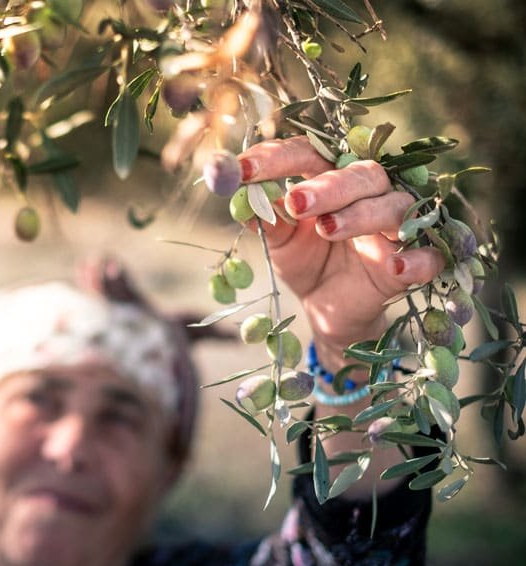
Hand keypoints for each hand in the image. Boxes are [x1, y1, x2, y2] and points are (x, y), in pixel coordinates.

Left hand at [238, 137, 444, 362]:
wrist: (330, 307)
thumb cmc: (307, 260)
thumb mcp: (280, 243)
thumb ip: (267, 221)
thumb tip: (241, 199)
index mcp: (331, 178)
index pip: (310, 154)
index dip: (276, 158)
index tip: (240, 170)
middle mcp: (371, 192)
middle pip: (361, 173)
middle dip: (327, 185)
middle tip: (296, 201)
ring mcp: (398, 225)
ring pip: (393, 205)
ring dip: (360, 215)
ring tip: (326, 229)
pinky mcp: (417, 261)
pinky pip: (428, 255)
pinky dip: (416, 259)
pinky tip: (396, 266)